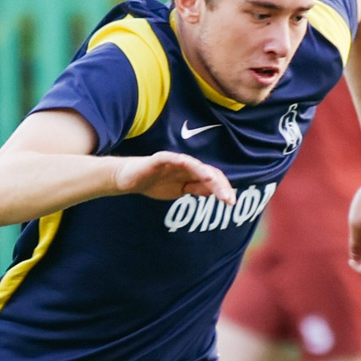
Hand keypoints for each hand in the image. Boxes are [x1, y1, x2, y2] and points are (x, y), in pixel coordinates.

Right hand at [116, 151, 232, 206]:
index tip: (231, 202)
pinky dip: (184, 162)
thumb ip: (196, 188)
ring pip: (195, 165)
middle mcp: (186, 165)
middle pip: (208, 172)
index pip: (212, 178)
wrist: (129, 179)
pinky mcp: (160, 158)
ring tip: (216, 185)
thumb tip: (215, 191)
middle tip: (229, 200)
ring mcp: (174, 160)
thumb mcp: (179, 190)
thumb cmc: (154, 183)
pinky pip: (173, 158)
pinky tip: (193, 168)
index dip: (222, 188)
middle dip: (220, 185)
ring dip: (207, 175)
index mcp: (191, 173)